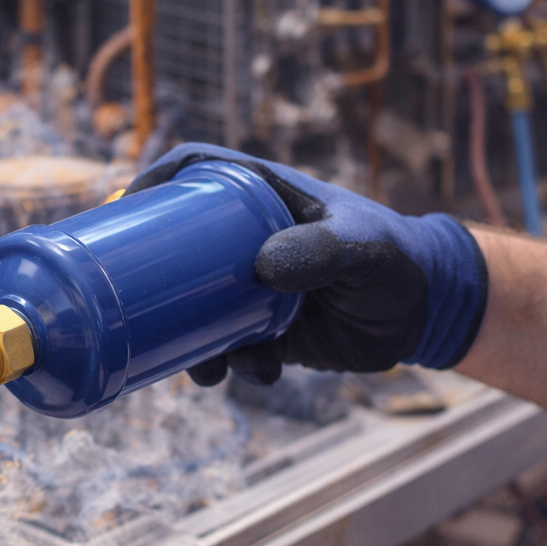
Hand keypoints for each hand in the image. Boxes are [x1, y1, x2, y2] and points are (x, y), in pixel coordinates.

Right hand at [123, 143, 487, 382]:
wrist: (426, 311)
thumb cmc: (395, 258)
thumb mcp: (361, 248)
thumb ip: (319, 251)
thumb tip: (262, 271)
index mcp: (262, 195)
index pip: (194, 171)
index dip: (152, 183)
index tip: (120, 212)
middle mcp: (248, 237)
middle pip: (177, 247)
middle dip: (154, 285)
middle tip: (138, 313)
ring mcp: (252, 285)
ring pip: (195, 307)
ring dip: (190, 340)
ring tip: (209, 369)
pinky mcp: (265, 328)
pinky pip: (227, 345)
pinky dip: (230, 365)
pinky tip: (253, 374)